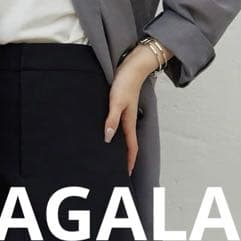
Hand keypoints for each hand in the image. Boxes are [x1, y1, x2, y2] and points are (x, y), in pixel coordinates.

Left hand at [104, 45, 159, 174]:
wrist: (132, 66)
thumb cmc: (125, 82)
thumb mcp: (116, 102)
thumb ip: (112, 120)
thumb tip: (108, 138)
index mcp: (129, 122)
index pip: (131, 147)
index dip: (129, 161)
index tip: (126, 174)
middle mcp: (128, 121)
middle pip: (128, 144)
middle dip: (125, 158)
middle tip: (117, 170)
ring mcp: (125, 114)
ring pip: (123, 136)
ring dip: (120, 147)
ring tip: (112, 157)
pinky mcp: (121, 107)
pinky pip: (118, 126)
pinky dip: (115, 134)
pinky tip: (108, 134)